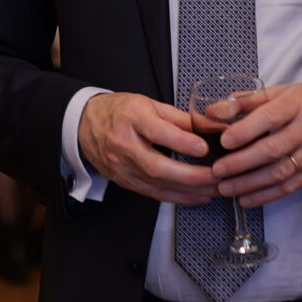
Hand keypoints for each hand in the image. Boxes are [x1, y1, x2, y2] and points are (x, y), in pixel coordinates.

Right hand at [77, 92, 218, 206]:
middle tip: (216, 176)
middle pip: (157, 166)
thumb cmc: (119, 111)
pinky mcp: (123, 181)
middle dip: (190, 176)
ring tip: (214, 189)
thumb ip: (178, 117)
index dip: (181, 142)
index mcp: (132, 117)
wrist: (85, 124)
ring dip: (189, 190)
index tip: (203, 148)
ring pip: (157, 185)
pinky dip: (177, 197)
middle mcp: (124, 144)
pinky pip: (153, 193)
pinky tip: (196, 196)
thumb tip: (207, 128)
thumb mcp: (148, 103)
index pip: (157, 132)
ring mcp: (121, 166)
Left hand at [205, 81, 301, 207]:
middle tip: (217, 170)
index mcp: (298, 104)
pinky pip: (290, 187)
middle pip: (272, 149)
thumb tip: (217, 109)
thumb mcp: (288, 90)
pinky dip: (267, 195)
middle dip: (242, 162)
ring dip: (249, 183)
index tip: (225, 140)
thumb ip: (252, 100)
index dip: (246, 130)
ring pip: (279, 172)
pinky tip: (247, 198)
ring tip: (225, 188)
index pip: (270, 117)